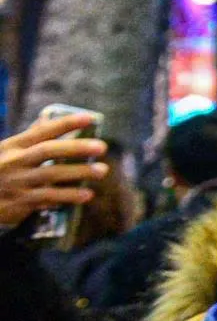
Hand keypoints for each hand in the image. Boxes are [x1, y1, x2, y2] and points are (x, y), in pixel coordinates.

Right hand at [0, 112, 105, 229]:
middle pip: (48, 152)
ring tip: (102, 171)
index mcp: (12, 146)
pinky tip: (86, 195)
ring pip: (52, 176)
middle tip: (102, 147)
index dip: (66, 124)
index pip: (41, 131)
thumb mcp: (6, 151)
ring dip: (79, 173)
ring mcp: (18, 182)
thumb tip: (48, 119)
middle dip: (76, 148)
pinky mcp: (21, 202)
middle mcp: (15, 162)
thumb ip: (28, 138)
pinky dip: (69, 196)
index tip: (90, 118)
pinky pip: (49, 198)